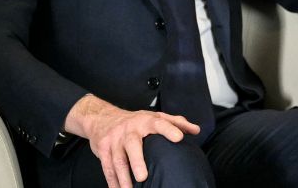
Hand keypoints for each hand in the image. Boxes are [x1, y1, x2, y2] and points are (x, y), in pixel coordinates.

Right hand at [64, 94, 199, 187]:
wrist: (102, 118)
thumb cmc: (135, 120)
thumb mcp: (155, 117)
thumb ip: (176, 122)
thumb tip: (196, 130)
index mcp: (145, 121)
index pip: (159, 123)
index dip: (169, 129)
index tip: (179, 138)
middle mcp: (128, 130)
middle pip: (132, 145)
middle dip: (137, 161)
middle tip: (143, 176)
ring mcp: (114, 140)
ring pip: (117, 160)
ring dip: (123, 177)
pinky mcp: (102, 150)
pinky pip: (107, 167)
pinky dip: (112, 181)